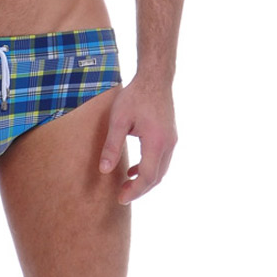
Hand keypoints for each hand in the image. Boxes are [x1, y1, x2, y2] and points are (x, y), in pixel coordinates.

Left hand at [99, 77, 177, 203]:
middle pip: (156, 177)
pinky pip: (161, 160)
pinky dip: (149, 169)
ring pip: (161, 170)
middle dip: (139, 190)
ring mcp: (172, 140)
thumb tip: (104, 170)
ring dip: (145, 181)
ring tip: (126, 185)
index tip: (120, 198)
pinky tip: (133, 170)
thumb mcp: (118, 120)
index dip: (134, 191)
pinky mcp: (170, 136)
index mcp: (156, 142)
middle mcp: (168, 144)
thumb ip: (111, 146)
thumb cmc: (135, 97)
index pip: (147, 176)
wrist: (155, 78)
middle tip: (121, 196)